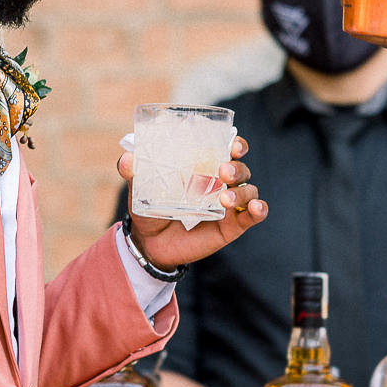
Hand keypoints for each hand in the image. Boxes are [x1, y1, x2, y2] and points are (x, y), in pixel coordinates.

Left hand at [121, 134, 267, 270]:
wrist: (150, 243)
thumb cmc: (150, 209)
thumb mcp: (140, 190)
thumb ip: (134, 173)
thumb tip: (127, 159)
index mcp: (205, 167)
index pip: (228, 149)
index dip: (236, 143)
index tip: (232, 144)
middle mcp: (221, 183)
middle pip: (241, 169)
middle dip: (237, 167)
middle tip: (222, 171)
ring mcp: (229, 205)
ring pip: (249, 190)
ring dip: (243, 191)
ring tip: (225, 198)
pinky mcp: (232, 226)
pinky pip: (253, 215)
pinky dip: (258, 210)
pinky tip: (255, 208)